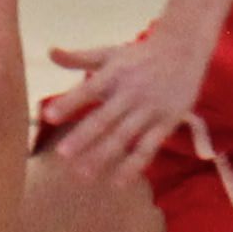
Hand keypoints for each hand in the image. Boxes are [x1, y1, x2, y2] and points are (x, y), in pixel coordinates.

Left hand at [34, 26, 205, 182]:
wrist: (184, 49)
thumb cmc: (140, 55)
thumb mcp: (110, 53)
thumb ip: (80, 58)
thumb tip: (50, 53)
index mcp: (115, 73)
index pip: (88, 89)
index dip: (69, 102)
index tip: (48, 116)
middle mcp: (131, 92)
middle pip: (104, 118)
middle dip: (83, 136)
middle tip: (62, 154)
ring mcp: (149, 109)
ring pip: (124, 136)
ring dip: (103, 156)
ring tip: (83, 175)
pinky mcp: (166, 122)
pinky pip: (148, 147)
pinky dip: (134, 165)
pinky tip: (119, 182)